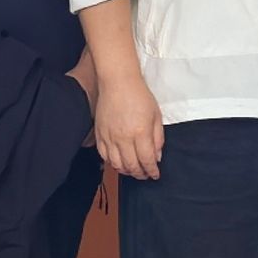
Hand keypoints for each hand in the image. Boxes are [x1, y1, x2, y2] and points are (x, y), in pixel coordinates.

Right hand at [91, 61, 166, 181]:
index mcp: (140, 133)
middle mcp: (123, 138)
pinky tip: (118, 162)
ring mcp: (109, 137)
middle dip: (140, 174)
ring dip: (126, 171)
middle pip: (131, 166)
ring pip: (116, 164)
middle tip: (145, 175)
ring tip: (133, 170)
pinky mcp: (99, 134)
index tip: (155, 174)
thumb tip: (157, 156)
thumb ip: (158, 138)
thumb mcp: (156, 116)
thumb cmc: (139, 95)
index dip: (152, 171)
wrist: (118, 82)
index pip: (146, 161)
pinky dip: (112, 163)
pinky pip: (104, 155)